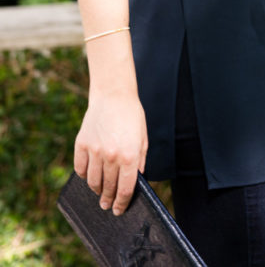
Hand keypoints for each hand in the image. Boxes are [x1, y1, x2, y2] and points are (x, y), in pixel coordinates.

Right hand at [74, 90, 147, 215]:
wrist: (113, 95)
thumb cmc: (131, 116)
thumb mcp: (143, 139)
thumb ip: (140, 162)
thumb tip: (136, 182)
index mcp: (130, 155)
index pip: (125, 189)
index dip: (122, 203)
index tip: (118, 210)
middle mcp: (111, 156)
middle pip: (108, 188)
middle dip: (108, 199)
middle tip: (107, 205)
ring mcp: (95, 150)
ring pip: (93, 182)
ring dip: (96, 190)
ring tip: (99, 192)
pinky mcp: (82, 144)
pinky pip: (81, 169)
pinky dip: (85, 175)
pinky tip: (89, 176)